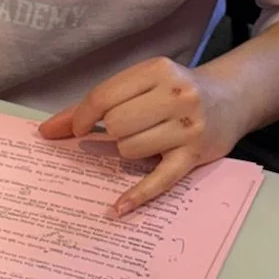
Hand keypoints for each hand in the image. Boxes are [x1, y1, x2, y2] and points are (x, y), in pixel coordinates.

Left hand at [38, 56, 237, 213]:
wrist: (231, 97)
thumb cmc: (174, 91)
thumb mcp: (141, 85)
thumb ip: (95, 104)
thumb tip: (47, 129)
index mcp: (157, 70)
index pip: (104, 97)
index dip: (82, 117)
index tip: (79, 129)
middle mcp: (176, 95)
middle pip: (116, 125)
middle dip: (110, 134)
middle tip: (121, 133)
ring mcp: (187, 127)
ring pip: (131, 149)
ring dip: (127, 151)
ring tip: (144, 141)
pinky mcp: (195, 155)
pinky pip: (160, 180)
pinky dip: (137, 195)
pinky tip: (117, 207)